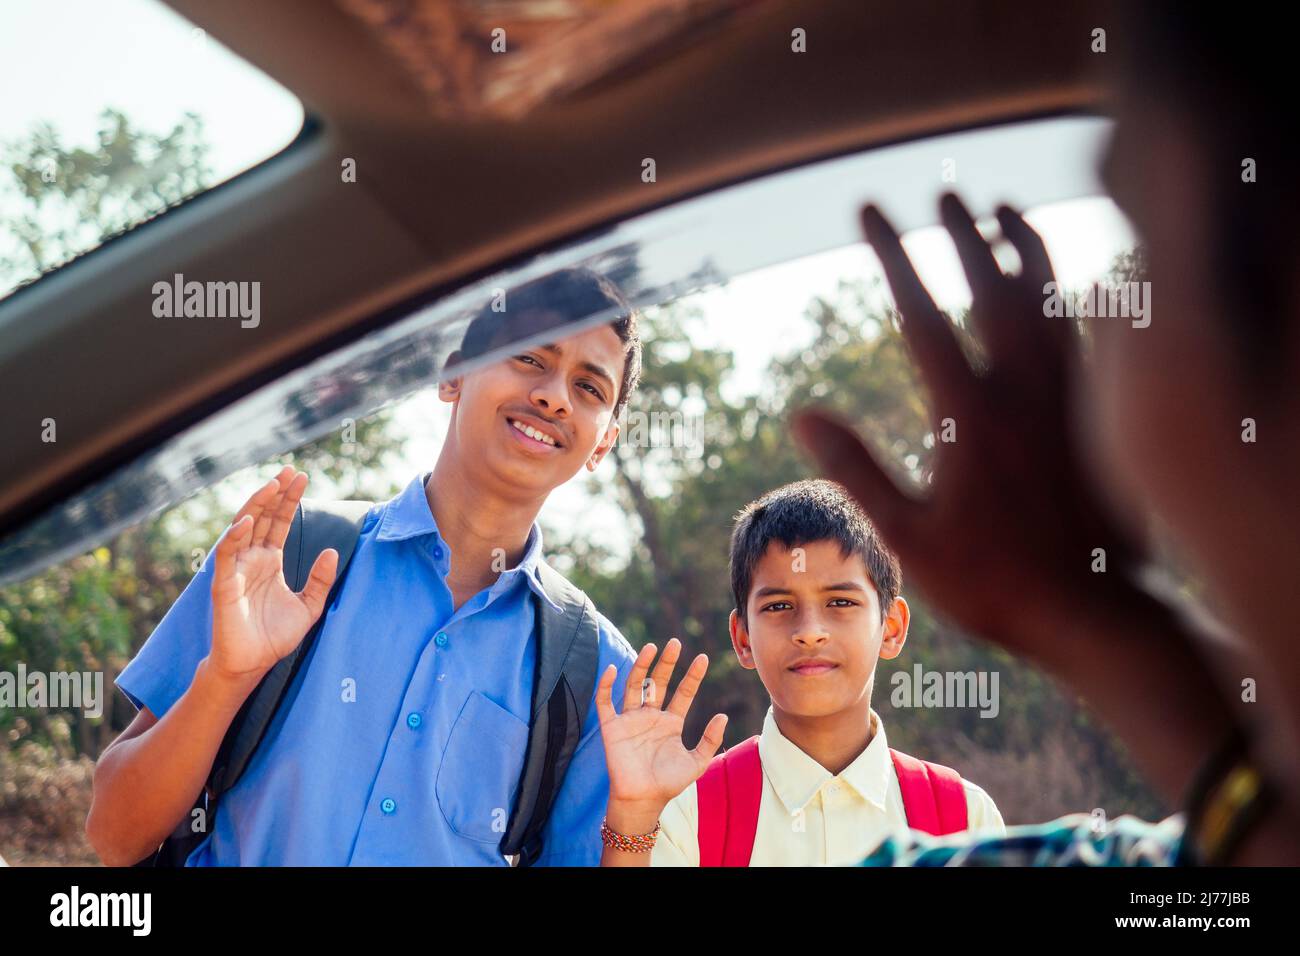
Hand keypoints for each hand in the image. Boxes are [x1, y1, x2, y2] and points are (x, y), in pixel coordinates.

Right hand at [208, 466, 337, 680]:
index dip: (289, 500)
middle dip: (275, 493)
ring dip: (256, 505)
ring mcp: (236, 569)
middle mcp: (252, 559)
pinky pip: (227, 555)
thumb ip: (321, 580)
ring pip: (242, 528)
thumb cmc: (274, 637)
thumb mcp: (309, 607)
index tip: (302, 477)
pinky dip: (235, 536)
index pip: (280, 522)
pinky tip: (250, 521)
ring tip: (273, 484)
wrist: (252, 665)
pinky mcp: (223, 584)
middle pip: (262, 517)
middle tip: (289, 470)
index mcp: (270, 561)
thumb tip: (332, 552)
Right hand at [596, 638, 727, 815]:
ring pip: (634, 685)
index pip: (683, 692)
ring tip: (651, 648)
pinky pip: (605, 702)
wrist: (643, 801)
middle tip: (675, 643)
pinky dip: (606, 685)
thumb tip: (723, 715)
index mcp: (670, 723)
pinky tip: (613, 669)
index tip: (703, 658)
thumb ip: (710, 739)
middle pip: (658, 682)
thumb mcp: (697, 762)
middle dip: (666, 663)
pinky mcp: (611, 727)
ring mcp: (630, 720)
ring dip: (641, 666)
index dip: (692, 676)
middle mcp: (650, 716)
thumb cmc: (669, 783)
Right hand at [792, 193, 1145, 658]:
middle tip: (939, 193)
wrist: (1099, 614)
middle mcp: (1025, 391)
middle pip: (993, 286)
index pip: (923, 311)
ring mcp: (1069, 400)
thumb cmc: (996, 584)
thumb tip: (801, 413)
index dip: (893, 254)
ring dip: (1024, 247)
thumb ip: (856, 469)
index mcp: (970, 415)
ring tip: (1004, 207)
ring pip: (1051, 299)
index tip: (869, 209)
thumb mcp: (909, 538)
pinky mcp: (1098, 416)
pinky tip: (1059, 280)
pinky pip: (1085, 332)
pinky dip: (1067, 292)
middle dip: (962, 233)